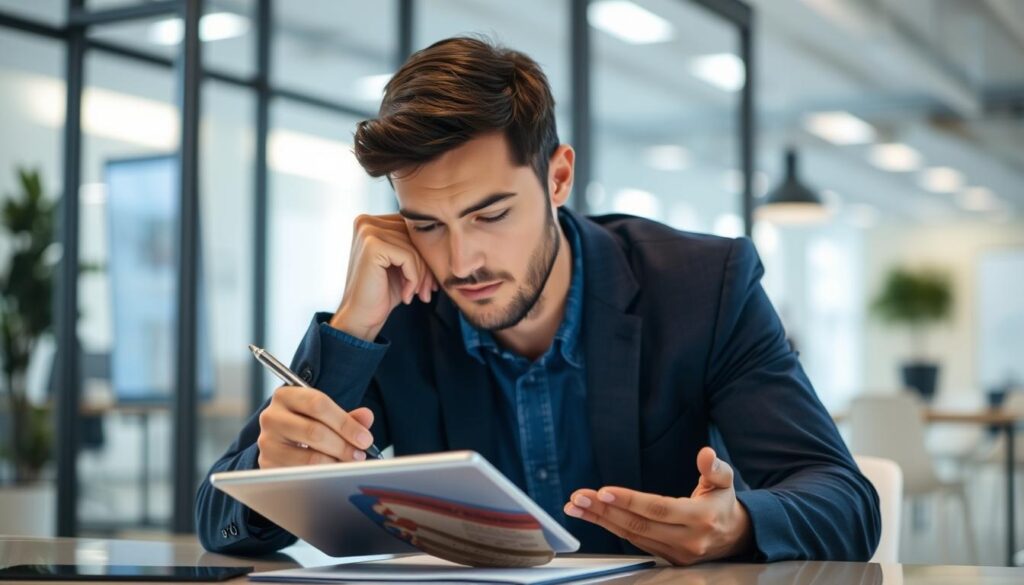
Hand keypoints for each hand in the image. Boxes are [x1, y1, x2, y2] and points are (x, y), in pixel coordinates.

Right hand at [256, 385, 376, 467]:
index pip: (318, 404)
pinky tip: (332, 471)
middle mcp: (271, 416)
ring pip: (308, 457)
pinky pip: (301, 474)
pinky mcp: (267, 464)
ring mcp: (267, 442)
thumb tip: (367, 417)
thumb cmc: (306, 423)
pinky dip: (321, 474)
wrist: (280, 441)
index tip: (365, 438)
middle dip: (344, 445)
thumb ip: (348, 416)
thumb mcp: (325, 415)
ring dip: (335, 463)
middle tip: (360, 454)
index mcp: (285, 395)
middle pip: (314, 431)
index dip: (345, 423)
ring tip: (349, 463)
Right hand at [330, 214, 437, 340]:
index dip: (424, 254)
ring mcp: (367, 231)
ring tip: (415, 294)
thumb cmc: (382, 291)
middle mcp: (366, 221)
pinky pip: (409, 257)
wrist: (361, 317)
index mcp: (371, 221)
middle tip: (427, 291)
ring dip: (421, 276)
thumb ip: (413, 244)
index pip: (412, 228)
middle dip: (426, 266)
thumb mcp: (401, 263)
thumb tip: (444, 234)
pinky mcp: (372, 245)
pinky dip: (413, 279)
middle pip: (414, 237)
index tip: (428, 281)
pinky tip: (406, 294)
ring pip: (414, 248)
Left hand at [564, 447, 752, 564]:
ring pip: (632, 535)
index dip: (630, 500)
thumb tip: (706, 454)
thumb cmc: (722, 503)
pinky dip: (611, 528)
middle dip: (604, 510)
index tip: (603, 491)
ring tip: (576, 507)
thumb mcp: (724, 481)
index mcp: (700, 518)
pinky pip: (634, 542)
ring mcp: (676, 553)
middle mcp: (687, 540)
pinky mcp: (667, 559)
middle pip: (638, 525)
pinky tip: (594, 517)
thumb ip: (714, 468)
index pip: (659, 509)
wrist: (736, 536)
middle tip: (579, 498)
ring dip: (601, 520)